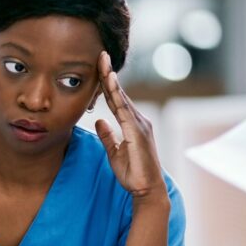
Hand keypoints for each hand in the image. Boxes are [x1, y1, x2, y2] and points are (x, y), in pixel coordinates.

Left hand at [94, 52, 166, 201]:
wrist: (147, 190)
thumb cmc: (133, 174)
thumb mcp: (114, 153)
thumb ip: (108, 136)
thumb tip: (99, 121)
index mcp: (132, 124)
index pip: (116, 99)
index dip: (106, 83)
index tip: (98, 66)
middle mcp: (138, 120)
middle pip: (119, 93)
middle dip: (109, 74)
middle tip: (100, 54)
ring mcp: (140, 125)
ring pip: (122, 98)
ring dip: (111, 80)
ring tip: (103, 62)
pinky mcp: (138, 132)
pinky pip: (124, 110)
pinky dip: (117, 95)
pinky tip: (110, 83)